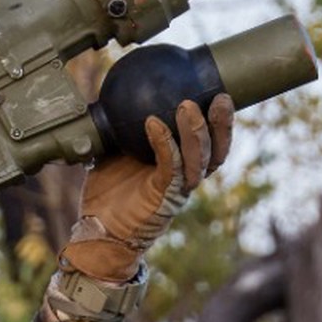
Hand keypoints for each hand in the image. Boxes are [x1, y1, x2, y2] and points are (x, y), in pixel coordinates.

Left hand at [64, 95, 234, 280]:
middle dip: (222, 124)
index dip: (220, 120)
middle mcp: (187, 178)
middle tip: (221, 98)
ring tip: (188, 107)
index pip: (211, 141)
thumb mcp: (117, 151)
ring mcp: (177, 190)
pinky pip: (169, 167)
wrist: (99, 229)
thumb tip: (118, 94)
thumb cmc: (108, 191)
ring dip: (195, 132)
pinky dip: (164, 143)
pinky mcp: (163, 198)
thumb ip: (124, 126)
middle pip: (216, 151)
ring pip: (198, 160)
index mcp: (183, 166)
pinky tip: (154, 124)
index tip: (220, 91)